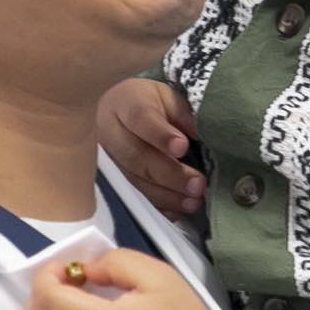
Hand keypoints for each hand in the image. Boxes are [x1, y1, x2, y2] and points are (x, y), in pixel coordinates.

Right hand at [97, 79, 204, 221]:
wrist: (120, 110)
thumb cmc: (151, 103)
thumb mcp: (168, 98)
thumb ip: (183, 114)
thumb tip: (201, 135)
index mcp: (125, 103)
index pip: (140, 118)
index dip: (161, 135)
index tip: (183, 147)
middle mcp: (110, 132)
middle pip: (136, 156)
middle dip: (169, 174)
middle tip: (198, 185)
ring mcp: (108, 159)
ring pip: (134, 180)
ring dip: (165, 195)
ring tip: (192, 202)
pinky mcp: (112, 179)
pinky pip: (132, 196)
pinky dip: (156, 206)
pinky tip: (176, 212)